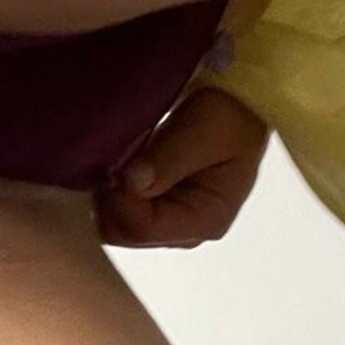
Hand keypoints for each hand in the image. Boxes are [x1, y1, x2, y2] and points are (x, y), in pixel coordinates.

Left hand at [94, 86, 269, 248]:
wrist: (235, 112)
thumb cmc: (227, 119)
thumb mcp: (203, 131)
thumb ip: (167, 159)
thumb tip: (131, 183)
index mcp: (207, 219)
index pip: (144, 228)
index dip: (118, 199)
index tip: (113, 164)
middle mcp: (186, 233)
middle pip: (123, 232)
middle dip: (111, 196)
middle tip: (119, 155)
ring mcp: (168, 226)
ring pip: (114, 223)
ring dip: (109, 190)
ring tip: (127, 155)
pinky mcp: (153, 213)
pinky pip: (116, 211)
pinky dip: (111, 187)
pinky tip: (124, 161)